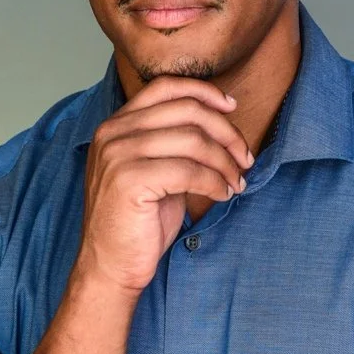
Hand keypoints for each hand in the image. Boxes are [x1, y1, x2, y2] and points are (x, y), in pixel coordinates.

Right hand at [75, 76, 252, 293]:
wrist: (109, 266)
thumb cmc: (136, 223)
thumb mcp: (153, 172)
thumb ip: (172, 143)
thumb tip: (220, 122)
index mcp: (115, 125)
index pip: (165, 87)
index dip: (204, 92)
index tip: (231, 107)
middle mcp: (113, 134)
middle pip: (186, 111)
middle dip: (226, 132)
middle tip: (244, 157)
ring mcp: (118, 155)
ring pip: (193, 141)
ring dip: (225, 162)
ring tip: (237, 181)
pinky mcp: (130, 180)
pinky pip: (190, 171)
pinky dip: (216, 182)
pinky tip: (223, 194)